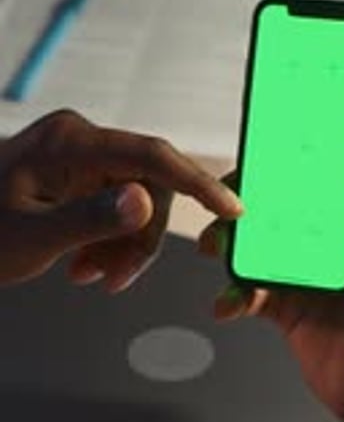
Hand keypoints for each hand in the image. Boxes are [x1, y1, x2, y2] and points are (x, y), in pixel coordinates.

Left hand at [0, 109, 240, 290]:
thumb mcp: (33, 238)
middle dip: (142, 238)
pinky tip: (84, 265)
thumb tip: (145, 203)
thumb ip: (90, 220)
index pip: (151, 156)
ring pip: (138, 203)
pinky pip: (118, 208)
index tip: (232, 210)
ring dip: (124, 247)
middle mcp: (80, 142)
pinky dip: (110, 243)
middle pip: (150, 187)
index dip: (198, 184)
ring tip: (90, 276)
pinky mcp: (80, 176)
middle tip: (117, 279)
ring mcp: (81, 158)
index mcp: (70, 143)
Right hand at [199, 113, 343, 421]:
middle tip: (223, 202)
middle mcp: (333, 244)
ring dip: (229, 245)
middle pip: (280, 207)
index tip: (266, 141)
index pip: (324, 176)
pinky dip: (233, 296)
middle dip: (246, 203)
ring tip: (212, 248)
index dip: (296, 157)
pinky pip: (249, 291)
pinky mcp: (287, 307)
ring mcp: (307, 275)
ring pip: (256, 246)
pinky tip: (227, 303)